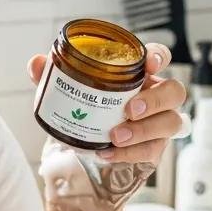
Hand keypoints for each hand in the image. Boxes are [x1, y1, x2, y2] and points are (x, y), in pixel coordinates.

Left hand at [27, 40, 186, 164]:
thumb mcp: (65, 90)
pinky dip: (130, 154)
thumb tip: (37, 63)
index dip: (159, 56)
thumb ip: (52, 75)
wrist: (82, 146)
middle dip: (155, 100)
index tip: (149, 63)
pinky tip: (108, 154)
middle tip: (129, 110)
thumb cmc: (83, 108)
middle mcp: (155, 96)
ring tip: (115, 136)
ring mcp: (158, 123)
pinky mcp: (153, 148)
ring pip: (171, 122)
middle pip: (174, 92)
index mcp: (137, 75)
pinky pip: (152, 151)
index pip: (159, 56)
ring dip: (144, 130)